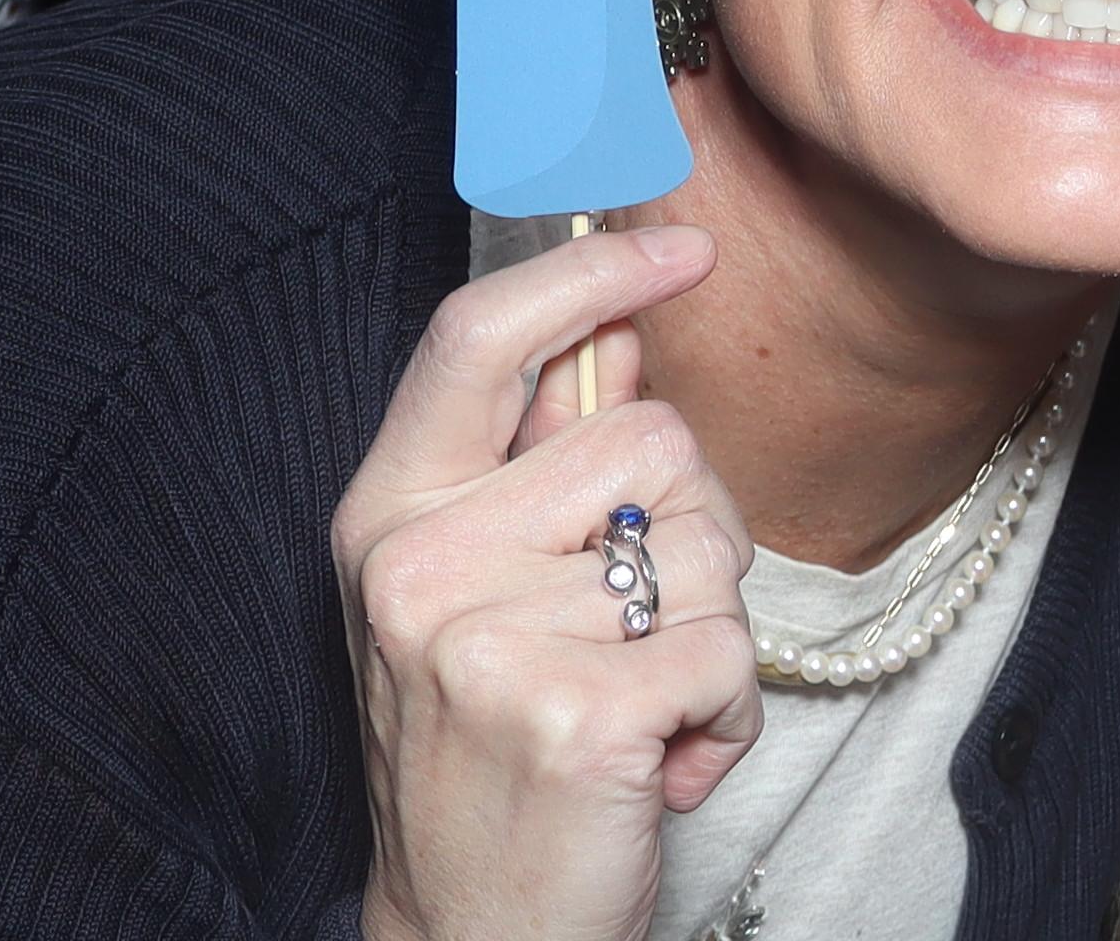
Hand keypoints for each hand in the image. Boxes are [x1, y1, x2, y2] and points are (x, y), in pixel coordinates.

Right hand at [340, 223, 753, 940]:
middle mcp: (422, 565)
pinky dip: (728, 718)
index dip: (590, 274)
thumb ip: (536, 463)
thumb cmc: (491, 754)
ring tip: (639, 706)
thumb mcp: (475, 595)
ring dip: (711, 635)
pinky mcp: (578, 716)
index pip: (479, 335)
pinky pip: (729, 651)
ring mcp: (491, 642)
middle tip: (636, 629)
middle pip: (649, 437)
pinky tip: (662, 765)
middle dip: (691, 530)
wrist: (474, 935)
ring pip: (709, 546)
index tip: (682, 247)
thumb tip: (623, 328)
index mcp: (389, 514)